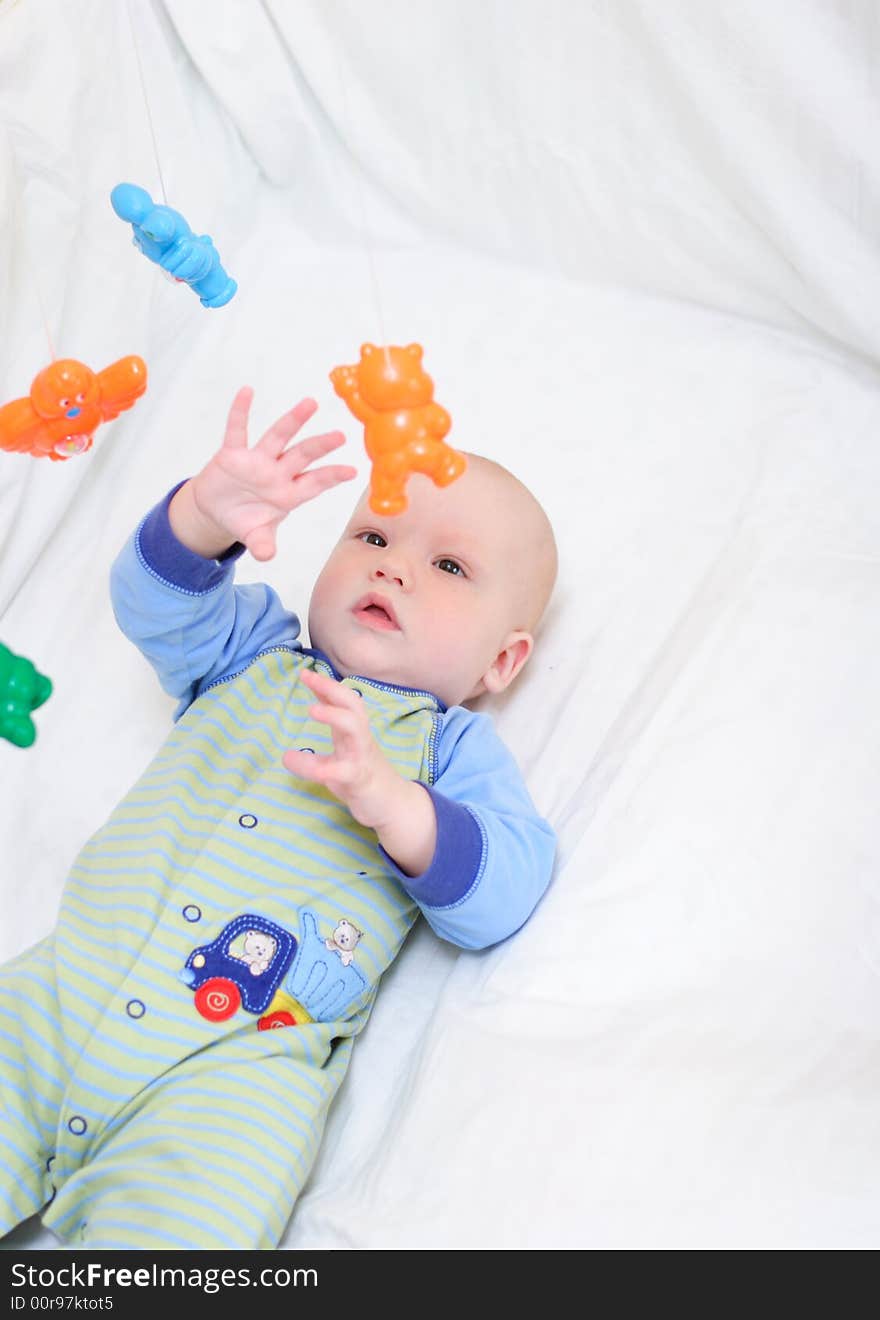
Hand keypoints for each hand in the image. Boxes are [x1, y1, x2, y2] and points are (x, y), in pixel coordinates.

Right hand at [171, 389, 356, 560]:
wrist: (216, 510)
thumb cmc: (245, 518)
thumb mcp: (255, 536)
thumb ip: (263, 544)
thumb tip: (267, 556)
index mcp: (287, 494)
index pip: (313, 483)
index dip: (331, 477)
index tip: (352, 471)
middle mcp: (276, 473)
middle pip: (302, 456)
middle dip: (320, 447)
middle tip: (341, 436)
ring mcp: (256, 461)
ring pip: (278, 437)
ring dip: (293, 420)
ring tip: (311, 403)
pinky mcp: (232, 454)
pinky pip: (237, 430)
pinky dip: (240, 411)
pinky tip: (246, 392)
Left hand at [282, 669, 438, 875]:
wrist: (393, 806)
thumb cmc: (363, 778)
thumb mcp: (336, 765)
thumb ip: (313, 757)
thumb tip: (285, 755)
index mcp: (353, 732)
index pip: (342, 701)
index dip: (325, 685)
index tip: (305, 672)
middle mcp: (360, 739)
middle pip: (352, 705)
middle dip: (331, 689)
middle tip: (307, 677)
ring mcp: (362, 757)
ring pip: (354, 728)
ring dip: (334, 715)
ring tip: (311, 710)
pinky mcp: (361, 780)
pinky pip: (347, 771)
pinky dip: (329, 768)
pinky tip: (316, 769)